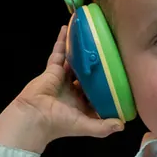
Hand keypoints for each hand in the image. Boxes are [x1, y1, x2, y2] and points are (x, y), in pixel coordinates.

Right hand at [0, 26, 124, 152]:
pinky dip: (62, 41)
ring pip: (74, 62)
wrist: (34, 117)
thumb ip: (103, 127)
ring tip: (91, 38)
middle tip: (109, 54)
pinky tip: (67, 29)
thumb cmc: (59, 123)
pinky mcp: (52, 70)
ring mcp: (63, 79)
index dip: (106, 86)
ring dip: (80, 51)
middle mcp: (73, 92)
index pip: (97, 94)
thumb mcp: (85, 127)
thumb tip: (122, 125)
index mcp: (81, 105)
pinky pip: (59, 53)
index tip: (119, 77)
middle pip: (87, 76)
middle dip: (95, 67)